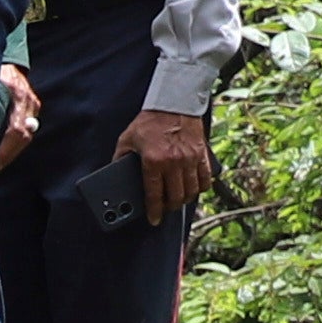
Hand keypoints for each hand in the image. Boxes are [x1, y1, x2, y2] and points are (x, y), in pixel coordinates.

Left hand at [0, 62, 41, 168]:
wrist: (6, 59)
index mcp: (17, 93)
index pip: (16, 130)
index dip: (4, 150)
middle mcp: (28, 100)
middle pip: (24, 136)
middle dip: (8, 155)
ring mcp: (33, 104)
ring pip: (27, 135)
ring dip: (11, 151)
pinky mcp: (33, 107)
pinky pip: (26, 130)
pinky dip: (14, 143)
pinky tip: (1, 153)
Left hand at [118, 107, 215, 223]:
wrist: (174, 102)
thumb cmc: (149, 121)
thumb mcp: (127, 139)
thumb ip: (120, 158)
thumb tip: (115, 173)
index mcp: (153, 161)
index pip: (154, 194)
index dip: (154, 211)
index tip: (154, 220)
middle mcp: (173, 162)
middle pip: (175, 196)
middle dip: (169, 207)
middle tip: (165, 209)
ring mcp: (190, 158)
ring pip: (192, 190)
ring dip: (185, 200)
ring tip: (177, 200)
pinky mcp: (202, 154)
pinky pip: (206, 178)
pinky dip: (201, 187)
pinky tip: (194, 189)